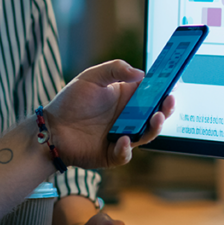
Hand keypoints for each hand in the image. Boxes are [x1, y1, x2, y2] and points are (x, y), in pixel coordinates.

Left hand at [44, 60, 174, 169]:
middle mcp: (128, 118)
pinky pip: (125, 154)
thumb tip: (141, 74)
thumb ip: (115, 70)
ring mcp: (122, 136)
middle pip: (155, 114)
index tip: (173, 83)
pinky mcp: (112, 154)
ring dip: (154, 127)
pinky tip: (123, 139)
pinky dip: (126, 148)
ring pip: (147, 134)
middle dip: (166, 109)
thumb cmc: (70, 101)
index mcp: (126, 98)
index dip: (164, 89)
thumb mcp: (91, 77)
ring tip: (155, 118)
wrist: (50, 129)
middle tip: (168, 101)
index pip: (151, 93)